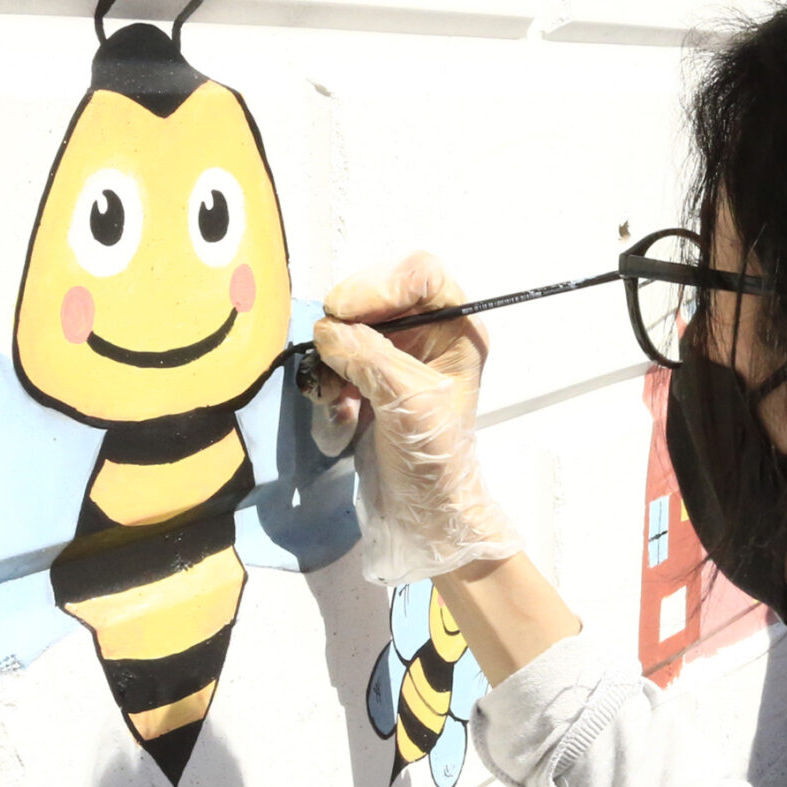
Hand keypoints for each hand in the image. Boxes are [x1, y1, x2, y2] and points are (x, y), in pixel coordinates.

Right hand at [311, 252, 522, 584]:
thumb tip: (328, 331)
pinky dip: (330, 383)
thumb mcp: (407, 403)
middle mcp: (429, 335)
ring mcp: (397, 355)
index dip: (380, 285)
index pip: (420, 274)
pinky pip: (336, 358)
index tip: (345, 313)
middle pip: (375, 296)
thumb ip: (369, 357)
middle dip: (348, 327)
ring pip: (348, 328)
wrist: (422, 512)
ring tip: (337, 399)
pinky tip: (341, 413)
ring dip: (333, 361)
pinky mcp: (369, 378)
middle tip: (330, 355)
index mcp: (458, 331)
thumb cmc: (433, 460)